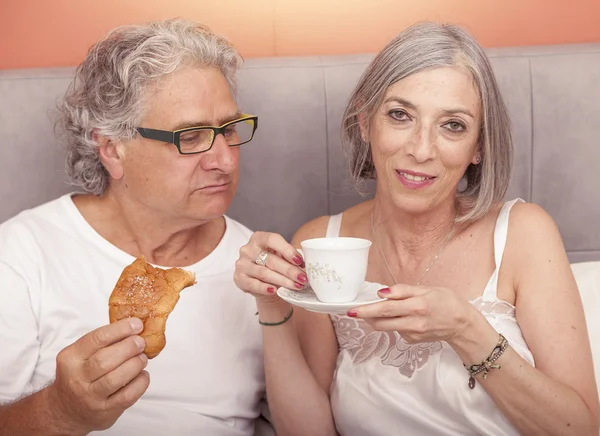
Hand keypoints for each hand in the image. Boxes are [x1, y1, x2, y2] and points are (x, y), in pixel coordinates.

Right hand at [46, 318, 149, 433]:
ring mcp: (90, 397)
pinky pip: (127, 396)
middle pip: (105, 359)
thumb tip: (135, 327)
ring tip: (143, 358)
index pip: (97, 339)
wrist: (65, 410)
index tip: (137, 324)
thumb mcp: (80, 356)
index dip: (120, 329)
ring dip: (135, 364)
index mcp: (70, 358)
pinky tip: (143, 375)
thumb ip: (103, 342)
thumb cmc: (79, 375)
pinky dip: (140, 383)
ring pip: (116, 378)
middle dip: (129, 348)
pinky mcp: (104, 411)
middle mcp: (77, 378)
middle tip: (141, 343)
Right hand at [234, 231, 306, 300]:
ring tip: (296, 286)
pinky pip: (253, 284)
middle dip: (289, 270)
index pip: (273, 240)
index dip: (287, 250)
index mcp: (259, 238)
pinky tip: (274, 290)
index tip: (300, 261)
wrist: (262, 282)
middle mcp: (248, 249)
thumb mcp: (282, 256)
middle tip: (303, 278)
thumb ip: (290, 257)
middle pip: (271, 260)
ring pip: (264, 273)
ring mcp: (242, 263)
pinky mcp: (238, 278)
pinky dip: (264, 288)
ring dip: (282, 281)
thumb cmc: (274, 265)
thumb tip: (303, 264)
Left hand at [349, 284, 476, 344]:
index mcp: (417, 306)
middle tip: (352, 311)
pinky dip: (391, 322)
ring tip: (375, 309)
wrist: (462, 325)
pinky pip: (395, 330)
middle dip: (364, 317)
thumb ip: (403, 291)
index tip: (351, 310)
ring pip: (386, 327)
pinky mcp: (412, 341)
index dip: (366, 310)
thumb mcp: (427, 289)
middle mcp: (413, 323)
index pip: (386, 309)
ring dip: (376, 319)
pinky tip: (399, 316)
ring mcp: (412, 334)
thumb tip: (381, 293)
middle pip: (381, 322)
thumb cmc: (446, 301)